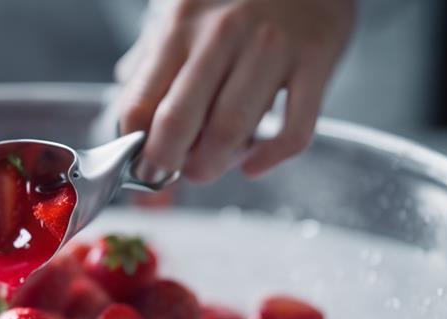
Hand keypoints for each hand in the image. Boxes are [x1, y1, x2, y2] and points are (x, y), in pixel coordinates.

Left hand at [116, 0, 354, 181]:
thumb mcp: (186, 9)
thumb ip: (154, 58)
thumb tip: (129, 115)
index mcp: (181, 24)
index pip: (139, 102)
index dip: (133, 145)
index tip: (139, 162)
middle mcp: (223, 34)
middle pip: (179, 122)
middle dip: (166, 163)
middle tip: (168, 174)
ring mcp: (272, 47)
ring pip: (231, 130)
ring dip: (212, 164)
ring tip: (206, 167)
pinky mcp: (316, 60)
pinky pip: (294, 129)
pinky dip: (269, 159)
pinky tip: (253, 164)